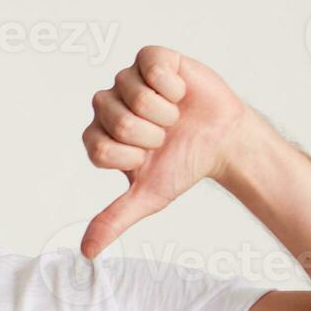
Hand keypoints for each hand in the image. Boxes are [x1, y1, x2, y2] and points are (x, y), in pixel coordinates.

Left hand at [79, 46, 252, 257]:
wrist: (223, 142)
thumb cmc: (184, 165)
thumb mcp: (148, 197)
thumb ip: (114, 219)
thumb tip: (87, 252)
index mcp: (99, 136)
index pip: (99, 147)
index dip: (131, 156)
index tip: (148, 157)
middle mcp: (108, 105)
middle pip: (116, 121)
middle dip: (150, 135)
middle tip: (165, 136)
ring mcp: (127, 80)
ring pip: (134, 94)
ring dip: (164, 112)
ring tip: (174, 116)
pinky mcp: (151, 59)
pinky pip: (151, 68)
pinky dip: (172, 86)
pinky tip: (179, 94)